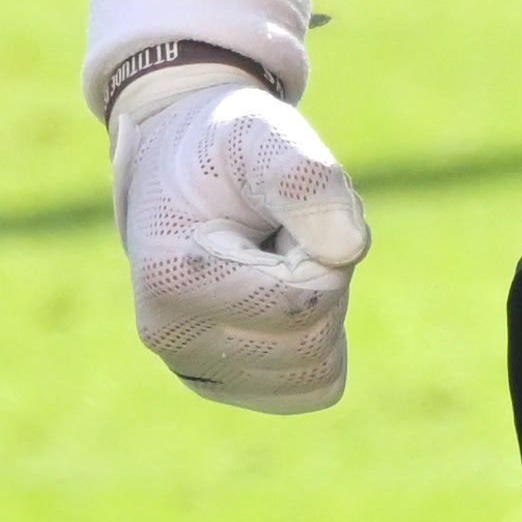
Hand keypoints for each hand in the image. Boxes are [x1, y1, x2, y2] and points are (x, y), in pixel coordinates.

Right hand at [110, 68, 368, 411]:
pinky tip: (277, 296)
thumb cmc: (223, 148)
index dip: (316, 247)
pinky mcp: (226, 386)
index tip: (276, 210)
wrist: (178, 167)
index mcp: (172, 277)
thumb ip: (306, 179)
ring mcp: (197, 372)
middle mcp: (174, 339)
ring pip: (318, 369)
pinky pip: (313, 387)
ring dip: (320, 306)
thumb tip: (349, 248)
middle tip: (278, 232)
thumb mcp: (261, 135)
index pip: (300, 300)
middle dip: (320, 276)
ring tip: (273, 260)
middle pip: (313, 340)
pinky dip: (316, 339)